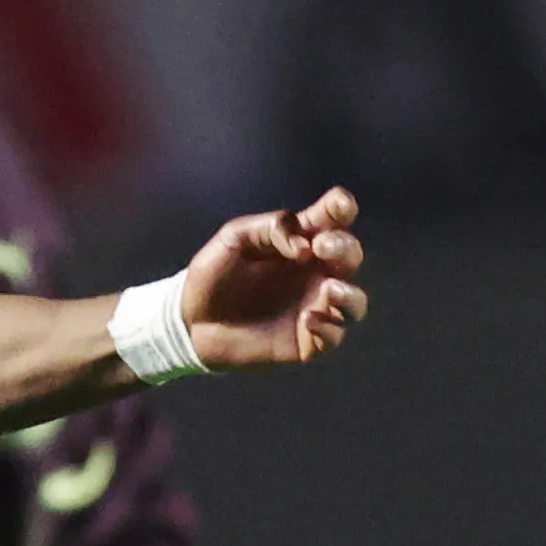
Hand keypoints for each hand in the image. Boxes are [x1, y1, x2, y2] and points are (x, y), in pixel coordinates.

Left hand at [177, 186, 365, 370]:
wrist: (190, 321)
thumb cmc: (213, 275)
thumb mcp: (234, 238)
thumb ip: (271, 228)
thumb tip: (305, 246)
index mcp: (301, 242)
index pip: (332, 220)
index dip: (342, 208)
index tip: (339, 206)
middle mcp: (314, 273)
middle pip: (350, 256)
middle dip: (344, 248)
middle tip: (320, 247)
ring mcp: (315, 306)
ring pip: (355, 301)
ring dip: (349, 295)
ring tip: (328, 289)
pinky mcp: (308, 340)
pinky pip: (334, 335)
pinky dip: (328, 327)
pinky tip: (307, 319)